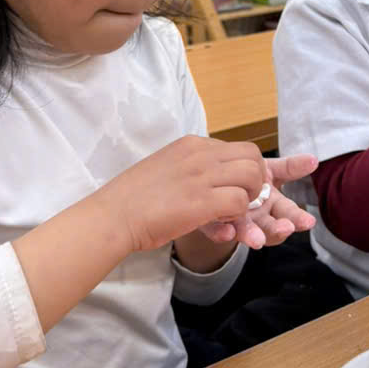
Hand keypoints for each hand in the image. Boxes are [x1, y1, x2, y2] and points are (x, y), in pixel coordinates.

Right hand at [99, 136, 266, 253]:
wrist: (113, 216)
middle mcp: (200, 154)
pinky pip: (239, 201)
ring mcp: (201, 176)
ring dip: (250, 196)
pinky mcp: (202, 201)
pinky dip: (238, 214)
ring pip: (251, 175)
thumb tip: (209, 176)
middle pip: (252, 155)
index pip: (237, 148)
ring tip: (234, 211)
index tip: (239, 188)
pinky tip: (223, 222)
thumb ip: (190, 167)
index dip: (244, 170)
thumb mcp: (166, 167)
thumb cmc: (133, 198)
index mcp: (191, 145)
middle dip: (256, 179)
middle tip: (244, 201)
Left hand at [200, 154, 317, 249]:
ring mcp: (235, 221)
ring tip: (256, 240)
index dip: (297, 219)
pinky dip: (221, 233)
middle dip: (278, 229)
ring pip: (245, 231)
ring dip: (252, 236)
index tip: (308, 222)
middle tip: (286, 229)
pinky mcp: (212, 223)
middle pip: (270, 227)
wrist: (217, 179)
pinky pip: (216, 230)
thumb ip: (291, 167)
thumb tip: (314, 160)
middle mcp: (257, 218)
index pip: (288, 214)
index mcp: (273, 206)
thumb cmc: (249, 176)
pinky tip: (226, 233)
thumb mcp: (271, 170)